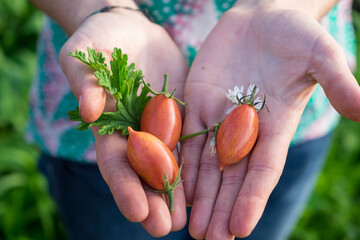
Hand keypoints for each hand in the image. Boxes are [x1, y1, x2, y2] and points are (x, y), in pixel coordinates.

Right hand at [59, 9, 188, 236]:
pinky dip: (196, 168)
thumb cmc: (102, 40)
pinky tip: (206, 189)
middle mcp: (135, 136)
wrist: (135, 30)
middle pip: (142, 174)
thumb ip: (86, 81)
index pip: (114, 163)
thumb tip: (89, 111)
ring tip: (188, 221)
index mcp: (108, 127)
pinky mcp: (181, 118)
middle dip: (153, 201)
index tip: (137, 211)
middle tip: (165, 228)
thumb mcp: (87, 54)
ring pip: (168, 167)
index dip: (124, 187)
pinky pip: (190, 145)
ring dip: (176, 195)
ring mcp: (160, 129)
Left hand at [181, 3, 359, 238]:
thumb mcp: (319, 54)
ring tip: (187, 226)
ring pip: (204, 163)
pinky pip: (183, 137)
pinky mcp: (196, 103)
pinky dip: (177, 161)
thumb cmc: (295, 33)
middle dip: (219, 208)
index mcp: (275, 126)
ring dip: (196, 195)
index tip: (240, 229)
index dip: (252, 199)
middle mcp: (244, 130)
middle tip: (207, 239)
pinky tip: (169, 185)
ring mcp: (218, 118)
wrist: (262, 17)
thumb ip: (337, 82)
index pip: (263, 170)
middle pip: (231, 177)